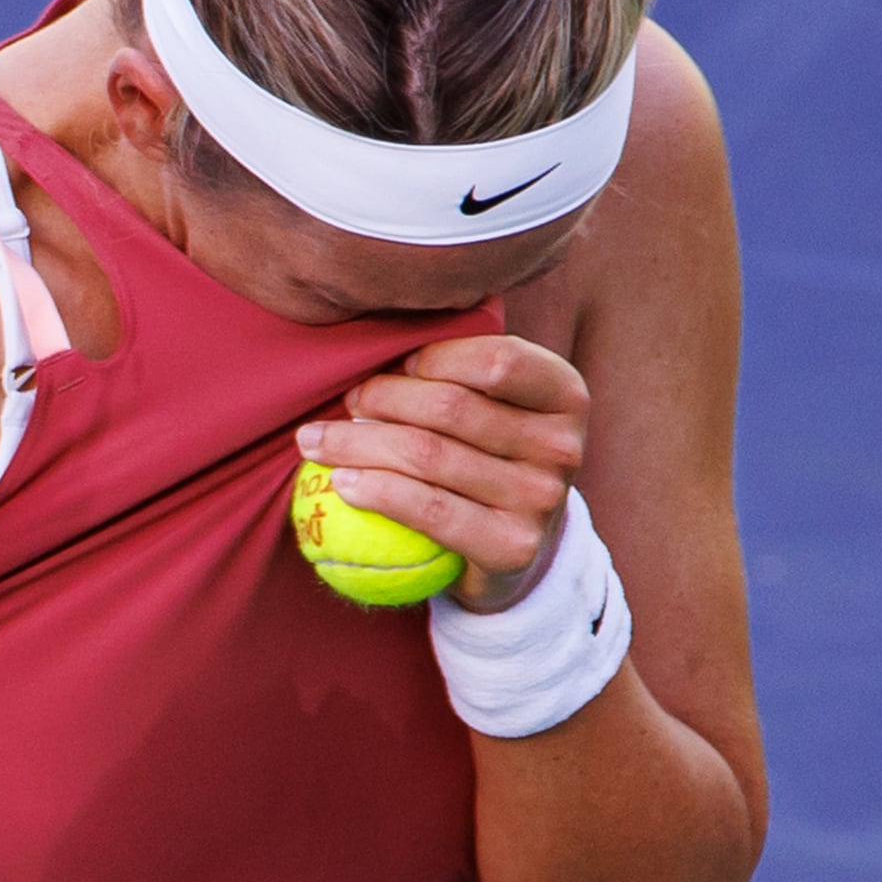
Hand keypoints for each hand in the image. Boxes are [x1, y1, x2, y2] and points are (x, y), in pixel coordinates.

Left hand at [293, 334, 588, 612]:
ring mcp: (542, 500)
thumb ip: (459, 368)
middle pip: (451, 408)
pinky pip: (428, 510)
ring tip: (316, 441)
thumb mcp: (494, 404)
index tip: (394, 364)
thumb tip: (377, 332)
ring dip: (356, 444)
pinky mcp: (513, 547)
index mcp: (565, 393)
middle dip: (381, 398)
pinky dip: (375, 491)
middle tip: (345, 402)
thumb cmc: (489, 454)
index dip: (436, 357)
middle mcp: (562, 446)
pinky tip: (341, 482)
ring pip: (428, 457)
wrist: (516, 549)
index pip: (497, 360)